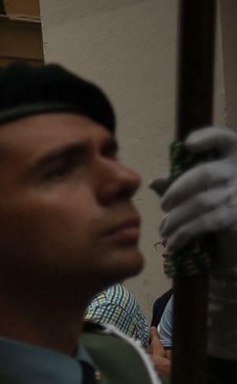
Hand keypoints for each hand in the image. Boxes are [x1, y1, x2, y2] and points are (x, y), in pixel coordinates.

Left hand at [157, 126, 236, 254]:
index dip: (209, 137)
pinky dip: (184, 234)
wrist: (234, 246)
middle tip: (164, 207)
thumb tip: (153, 182)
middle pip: (205, 174)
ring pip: (202, 201)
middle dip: (177, 190)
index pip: (225, 139)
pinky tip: (173, 244)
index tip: (189, 144)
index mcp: (233, 159)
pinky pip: (206, 223)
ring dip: (176, 218)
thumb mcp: (198, 196)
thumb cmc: (215, 216)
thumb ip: (180, 187)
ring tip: (164, 231)